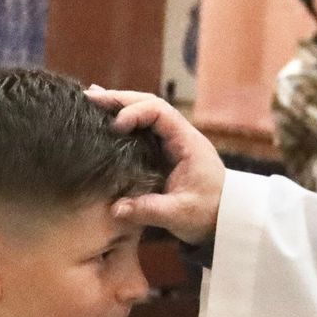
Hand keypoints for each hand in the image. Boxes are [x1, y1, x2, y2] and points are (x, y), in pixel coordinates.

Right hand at [85, 86, 225, 244]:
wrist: (226, 218)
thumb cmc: (209, 213)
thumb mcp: (180, 214)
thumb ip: (151, 210)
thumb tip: (116, 209)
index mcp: (187, 142)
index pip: (160, 112)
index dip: (135, 112)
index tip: (116, 126)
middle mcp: (180, 135)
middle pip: (149, 104)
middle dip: (120, 100)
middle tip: (90, 98)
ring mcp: (172, 142)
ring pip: (145, 113)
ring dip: (120, 106)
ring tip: (92, 100)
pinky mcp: (165, 152)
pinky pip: (144, 128)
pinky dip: (124, 120)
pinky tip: (105, 117)